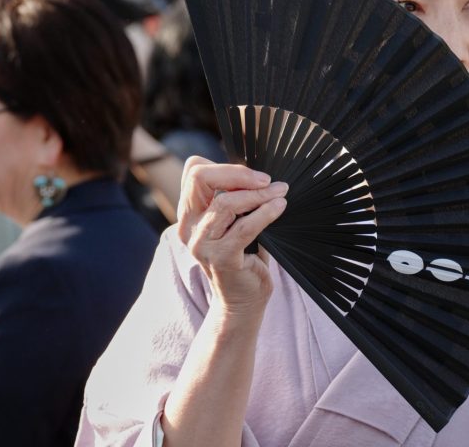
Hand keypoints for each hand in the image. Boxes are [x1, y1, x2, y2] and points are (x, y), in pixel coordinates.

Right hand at [177, 156, 287, 319]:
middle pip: (199, 178)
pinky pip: (243, 228)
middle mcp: (188, 225)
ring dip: (258, 194)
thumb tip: (260, 172)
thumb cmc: (243, 255)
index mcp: (189, 212)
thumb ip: (234, 197)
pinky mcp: (220, 259)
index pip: (193, 171)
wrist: (242, 301)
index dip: (224, 166)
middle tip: (266, 180)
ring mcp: (201, 243)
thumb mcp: (233, 221)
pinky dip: (265, 213)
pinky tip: (279, 207)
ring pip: (225, 202)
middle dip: (237, 173)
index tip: (252, 175)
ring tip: (280, 193)